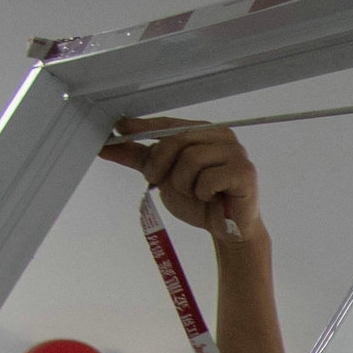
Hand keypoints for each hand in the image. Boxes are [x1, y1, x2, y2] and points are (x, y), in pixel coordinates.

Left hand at [102, 116, 265, 241]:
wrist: (227, 229)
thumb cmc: (200, 200)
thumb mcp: (164, 176)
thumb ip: (139, 158)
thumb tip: (107, 145)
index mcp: (203, 131)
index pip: (168, 123)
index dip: (143, 126)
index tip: (120, 128)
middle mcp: (222, 136)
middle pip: (176, 140)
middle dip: (159, 164)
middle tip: (158, 181)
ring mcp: (235, 152)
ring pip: (190, 160)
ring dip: (183, 184)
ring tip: (194, 193)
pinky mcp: (244, 172)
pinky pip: (208, 179)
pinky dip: (201, 193)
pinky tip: (211, 198)